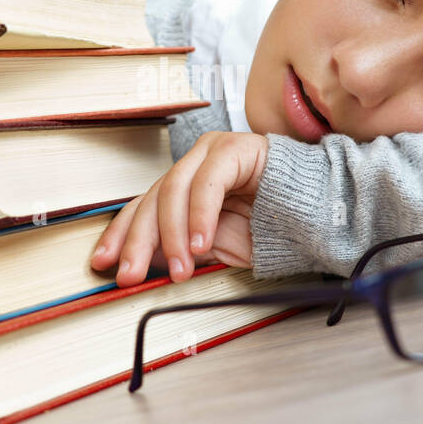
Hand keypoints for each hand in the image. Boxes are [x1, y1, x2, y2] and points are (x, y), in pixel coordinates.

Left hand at [90, 131, 268, 286]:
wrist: (319, 214)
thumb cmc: (271, 229)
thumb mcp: (214, 247)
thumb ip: (179, 248)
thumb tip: (139, 265)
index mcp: (183, 186)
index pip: (140, 208)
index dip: (120, 236)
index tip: (103, 264)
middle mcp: (192, 165)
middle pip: (151, 200)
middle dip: (137, 242)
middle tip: (131, 274)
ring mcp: (212, 152)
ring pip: (174, 190)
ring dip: (173, 235)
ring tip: (179, 268)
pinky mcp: (236, 148)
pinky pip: (208, 184)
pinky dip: (201, 216)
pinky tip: (200, 244)